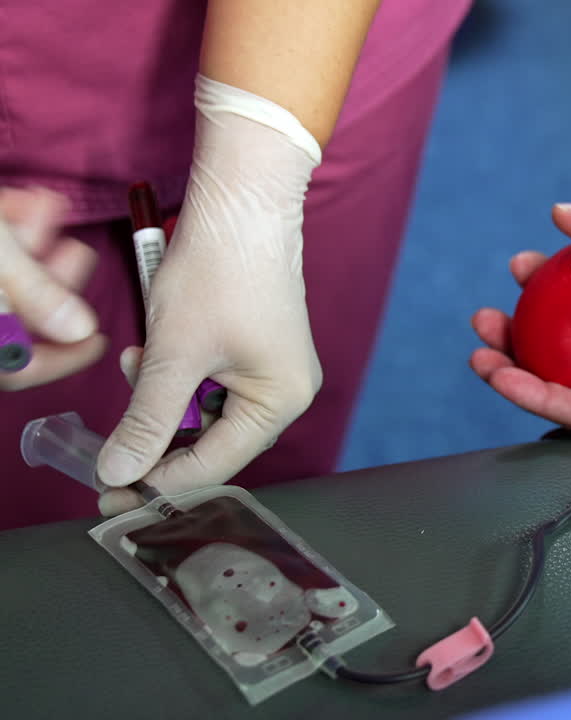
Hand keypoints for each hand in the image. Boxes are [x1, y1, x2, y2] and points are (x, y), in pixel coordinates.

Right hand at [0, 187, 105, 389]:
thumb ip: (30, 292)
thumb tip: (77, 330)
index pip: (11, 368)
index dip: (60, 358)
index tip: (97, 340)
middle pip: (11, 320)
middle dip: (47, 282)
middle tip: (75, 252)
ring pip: (0, 284)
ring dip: (30, 251)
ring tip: (47, 212)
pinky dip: (5, 234)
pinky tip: (24, 203)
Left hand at [97, 75, 322, 513]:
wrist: (242, 203)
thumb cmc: (220, 271)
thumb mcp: (174, 352)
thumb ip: (147, 419)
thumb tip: (119, 474)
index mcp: (281, 401)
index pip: (215, 463)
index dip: (159, 481)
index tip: (110, 493)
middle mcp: (286, 392)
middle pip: (212, 442)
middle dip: (159, 434)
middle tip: (109, 441)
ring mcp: (272, 370)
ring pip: (204, 411)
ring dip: (162, 397)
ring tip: (135, 362)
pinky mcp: (255, 349)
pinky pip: (210, 383)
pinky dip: (176, 374)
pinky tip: (154, 348)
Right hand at [471, 201, 570, 435]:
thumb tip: (559, 212)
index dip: (539, 283)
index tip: (520, 267)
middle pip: (552, 341)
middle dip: (512, 329)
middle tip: (486, 316)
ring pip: (552, 379)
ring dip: (508, 365)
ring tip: (481, 345)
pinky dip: (531, 396)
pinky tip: (503, 377)